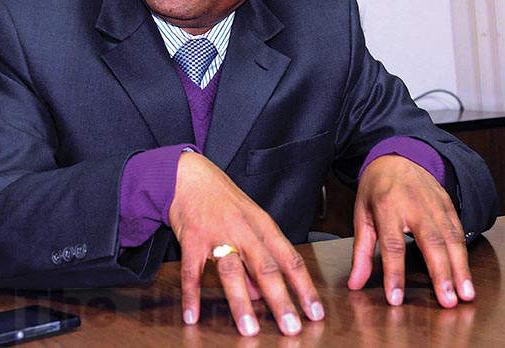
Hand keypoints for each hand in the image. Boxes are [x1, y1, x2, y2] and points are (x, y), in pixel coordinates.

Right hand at [169, 151, 323, 335]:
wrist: (190, 175)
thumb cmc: (222, 199)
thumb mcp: (247, 224)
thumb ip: (255, 260)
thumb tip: (261, 296)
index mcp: (263, 227)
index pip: (290, 260)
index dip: (304, 288)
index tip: (315, 313)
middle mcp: (244, 230)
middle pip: (266, 268)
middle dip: (281, 301)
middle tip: (291, 328)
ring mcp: (217, 234)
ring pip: (232, 271)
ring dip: (241, 302)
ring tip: (249, 328)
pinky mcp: (192, 238)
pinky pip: (192, 271)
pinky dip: (192, 295)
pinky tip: (193, 316)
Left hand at [347, 155, 474, 307]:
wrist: (396, 158)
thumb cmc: (376, 190)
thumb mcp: (361, 216)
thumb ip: (361, 251)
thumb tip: (355, 283)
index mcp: (387, 206)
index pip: (392, 245)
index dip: (394, 273)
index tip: (396, 298)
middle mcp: (414, 205)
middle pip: (430, 242)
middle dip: (441, 274)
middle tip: (448, 301)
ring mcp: (435, 204)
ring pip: (451, 239)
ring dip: (460, 269)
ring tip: (465, 294)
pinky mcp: (448, 205)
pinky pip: (459, 231)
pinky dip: (465, 255)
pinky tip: (467, 275)